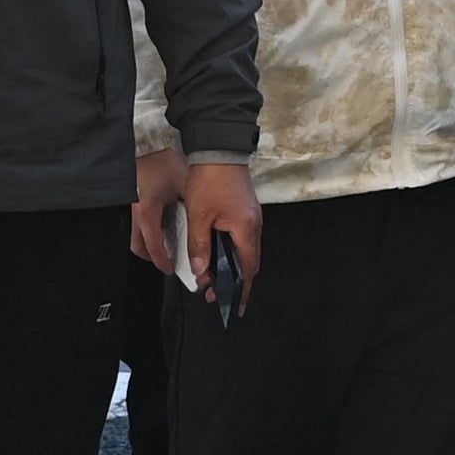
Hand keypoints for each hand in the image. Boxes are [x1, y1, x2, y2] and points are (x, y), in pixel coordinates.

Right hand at [130, 148, 184, 272]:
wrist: (147, 143)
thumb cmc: (163, 161)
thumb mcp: (184, 185)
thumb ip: (191, 207)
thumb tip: (204, 224)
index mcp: (148, 212)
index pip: (154, 246)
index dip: (163, 261)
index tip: (172, 269)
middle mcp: (137, 213)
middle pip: (139, 246)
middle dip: (153, 258)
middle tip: (170, 261)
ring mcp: (134, 207)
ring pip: (137, 236)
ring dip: (151, 245)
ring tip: (169, 247)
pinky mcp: (135, 201)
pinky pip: (141, 224)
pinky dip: (151, 231)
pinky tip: (166, 226)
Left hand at [179, 160, 262, 298]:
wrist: (219, 149)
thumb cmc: (209, 181)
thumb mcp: (199, 215)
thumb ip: (200, 246)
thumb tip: (202, 271)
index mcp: (246, 229)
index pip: (247, 268)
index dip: (240, 288)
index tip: (234, 306)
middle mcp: (255, 226)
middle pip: (250, 262)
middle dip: (234, 281)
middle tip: (215, 293)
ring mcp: (252, 218)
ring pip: (246, 251)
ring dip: (232, 266)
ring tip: (212, 277)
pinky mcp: (247, 211)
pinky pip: (243, 239)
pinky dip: (232, 253)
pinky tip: (218, 256)